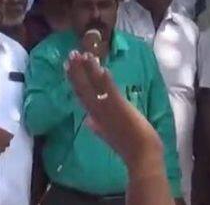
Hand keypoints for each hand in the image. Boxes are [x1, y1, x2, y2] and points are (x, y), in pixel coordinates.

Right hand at [66, 52, 162, 168]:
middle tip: (70, 55)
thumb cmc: (127, 145)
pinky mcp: (119, 106)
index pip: (81, 95)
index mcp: (94, 117)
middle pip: (82, 88)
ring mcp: (107, 108)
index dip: (74, 80)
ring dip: (87, 70)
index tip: (68, 66)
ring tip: (81, 55)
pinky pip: (109, 90)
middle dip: (76, 71)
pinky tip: (101, 67)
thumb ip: (96, 127)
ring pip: (93, 86)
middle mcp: (97, 111)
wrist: (140, 154)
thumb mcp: (107, 135)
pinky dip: (104, 79)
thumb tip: (87, 121)